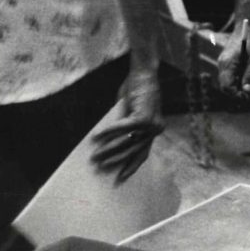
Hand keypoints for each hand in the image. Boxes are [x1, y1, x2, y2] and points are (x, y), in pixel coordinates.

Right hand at [90, 64, 163, 183]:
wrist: (144, 72)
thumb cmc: (136, 90)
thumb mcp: (130, 112)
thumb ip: (124, 127)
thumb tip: (108, 143)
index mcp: (155, 130)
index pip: (143, 153)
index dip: (131, 166)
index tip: (121, 178)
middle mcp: (156, 129)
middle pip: (132, 151)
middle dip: (114, 161)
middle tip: (100, 168)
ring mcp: (151, 124)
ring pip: (125, 142)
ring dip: (108, 149)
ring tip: (94, 156)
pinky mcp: (143, 117)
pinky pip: (122, 128)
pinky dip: (108, 132)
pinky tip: (96, 137)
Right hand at [216, 17, 249, 96]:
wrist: (249, 23)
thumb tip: (247, 90)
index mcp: (227, 63)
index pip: (226, 86)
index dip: (236, 94)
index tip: (249, 95)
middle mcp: (223, 63)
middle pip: (226, 85)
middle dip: (240, 91)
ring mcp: (225, 62)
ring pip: (230, 80)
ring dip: (242, 84)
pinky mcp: (229, 60)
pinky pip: (232, 74)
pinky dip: (242, 77)